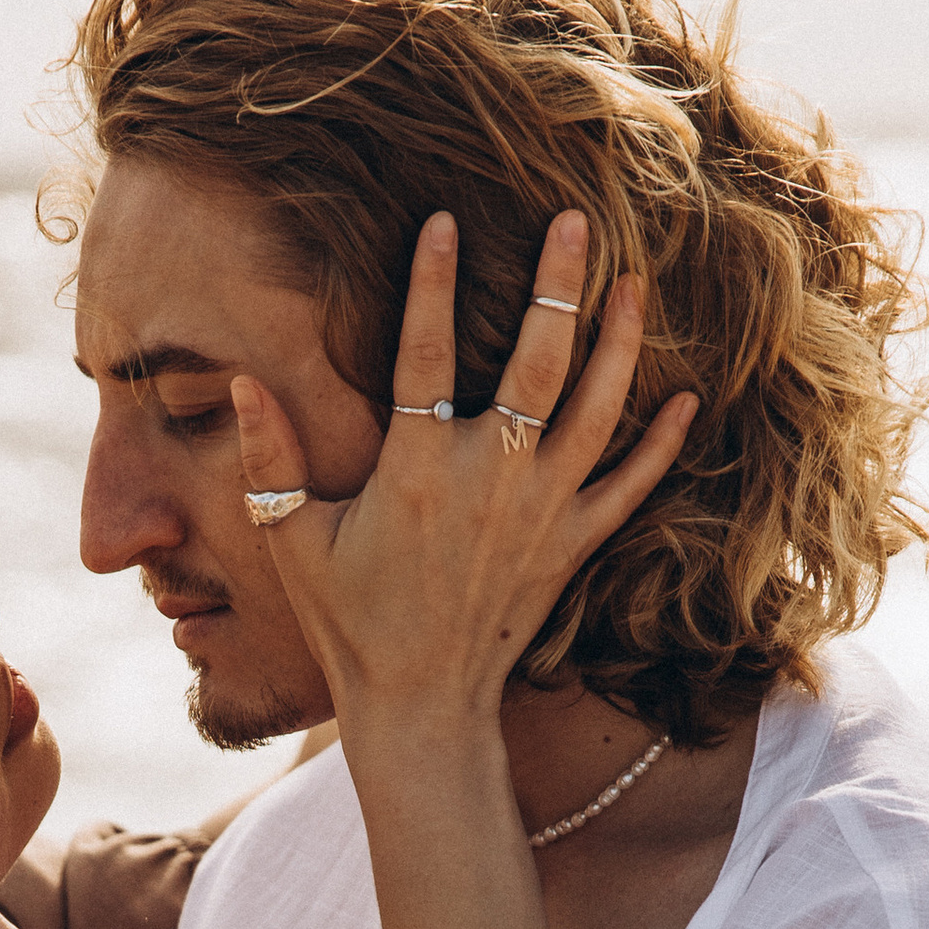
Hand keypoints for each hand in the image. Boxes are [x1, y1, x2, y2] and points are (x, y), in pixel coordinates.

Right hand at [233, 214, 694, 737]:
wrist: (422, 707)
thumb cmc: (351, 624)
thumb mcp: (293, 541)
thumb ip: (269, 458)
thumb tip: (240, 383)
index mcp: (417, 470)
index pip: (426, 353)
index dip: (433, 283)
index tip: (444, 221)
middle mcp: (489, 481)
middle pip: (535, 363)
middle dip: (557, 287)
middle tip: (578, 222)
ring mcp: (540, 513)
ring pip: (594, 411)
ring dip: (616, 344)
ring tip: (632, 283)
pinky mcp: (572, 548)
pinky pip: (629, 486)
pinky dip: (661, 445)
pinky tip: (687, 399)